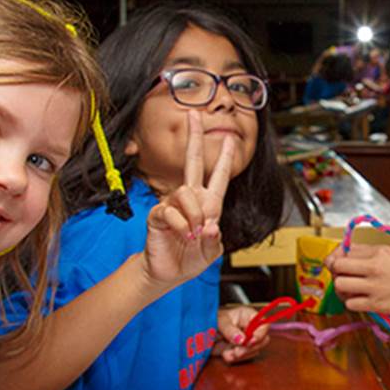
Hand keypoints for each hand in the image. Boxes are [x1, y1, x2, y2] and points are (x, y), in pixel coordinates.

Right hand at [141, 109, 234, 290]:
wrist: (169, 272)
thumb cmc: (190, 258)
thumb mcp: (211, 251)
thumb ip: (214, 239)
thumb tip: (210, 226)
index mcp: (208, 204)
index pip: (218, 176)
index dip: (224, 158)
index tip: (230, 139)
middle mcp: (191, 199)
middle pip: (193, 161)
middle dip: (194, 138)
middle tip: (194, 116)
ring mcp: (173, 204)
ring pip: (187, 192)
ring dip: (194, 215)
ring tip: (193, 234)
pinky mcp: (159, 214)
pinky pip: (170, 211)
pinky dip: (180, 225)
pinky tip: (182, 235)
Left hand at [215, 305, 270, 363]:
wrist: (199, 332)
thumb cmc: (210, 320)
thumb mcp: (219, 321)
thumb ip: (230, 330)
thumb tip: (242, 339)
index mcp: (248, 316)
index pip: (263, 324)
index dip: (260, 334)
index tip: (250, 341)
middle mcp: (250, 328)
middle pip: (263, 340)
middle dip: (250, 348)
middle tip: (237, 352)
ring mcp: (246, 340)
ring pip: (254, 351)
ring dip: (241, 355)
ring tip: (227, 353)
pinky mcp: (240, 350)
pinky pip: (244, 358)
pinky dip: (235, 359)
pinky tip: (226, 355)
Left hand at [326, 243, 389, 321]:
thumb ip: (375, 254)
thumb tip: (353, 254)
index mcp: (380, 252)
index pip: (347, 249)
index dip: (340, 255)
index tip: (341, 260)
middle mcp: (374, 267)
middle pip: (337, 264)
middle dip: (335, 269)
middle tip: (341, 274)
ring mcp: (373, 286)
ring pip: (339, 284)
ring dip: (341, 287)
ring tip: (349, 288)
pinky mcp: (375, 304)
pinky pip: (349, 303)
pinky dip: (351, 302)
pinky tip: (359, 300)